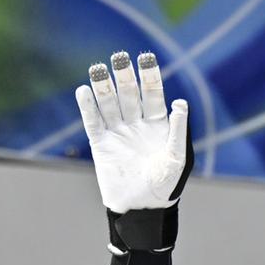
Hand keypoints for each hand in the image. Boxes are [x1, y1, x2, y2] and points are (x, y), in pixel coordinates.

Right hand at [75, 50, 190, 214]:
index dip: (150, 75)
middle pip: (129, 94)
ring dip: (103, 86)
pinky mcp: (101, 145)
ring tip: (97, 68)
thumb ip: (177, 131)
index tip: (146, 56)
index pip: (153, 94)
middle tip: (119, 56)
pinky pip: (93, 122)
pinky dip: (88, 107)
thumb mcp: (177, 158)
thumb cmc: (166, 186)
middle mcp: (137, 125)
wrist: (143, 209)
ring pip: (109, 103)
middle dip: (124, 75)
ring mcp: (118, 133)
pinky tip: (84, 91)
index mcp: (159, 125)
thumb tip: (180, 103)